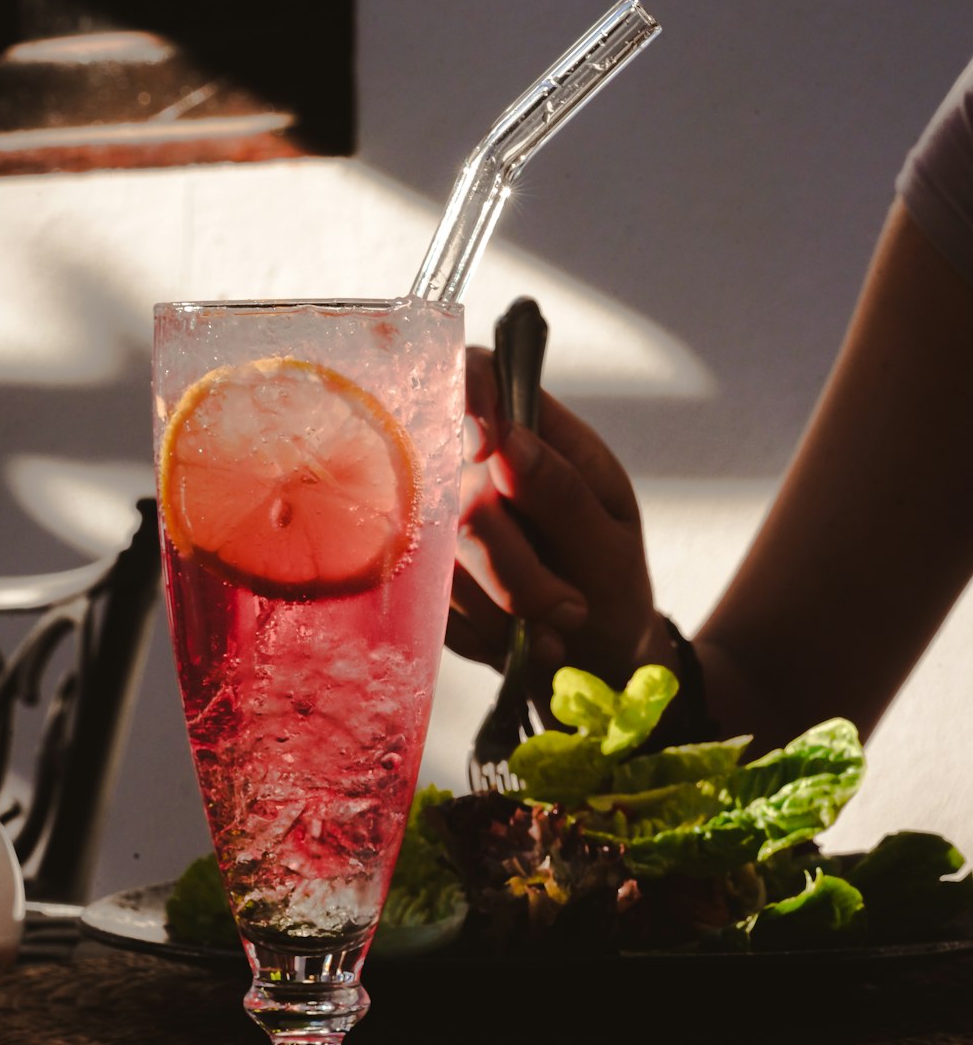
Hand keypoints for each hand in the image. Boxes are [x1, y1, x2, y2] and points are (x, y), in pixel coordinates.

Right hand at [448, 344, 660, 712]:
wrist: (597, 668)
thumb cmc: (615, 594)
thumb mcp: (609, 548)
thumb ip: (561, 495)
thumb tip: (507, 440)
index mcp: (544, 439)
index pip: (485, 375)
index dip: (471, 396)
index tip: (484, 446)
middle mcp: (488, 471)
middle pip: (457, 483)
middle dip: (510, 562)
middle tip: (569, 608)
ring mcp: (450, 521)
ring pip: (439, 550)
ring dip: (500, 608)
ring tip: (556, 634)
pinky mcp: (428, 574)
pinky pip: (430, 598)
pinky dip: (479, 632)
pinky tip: (518, 644)